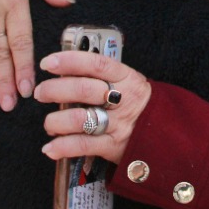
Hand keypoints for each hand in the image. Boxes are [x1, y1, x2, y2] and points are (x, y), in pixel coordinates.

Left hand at [35, 51, 152, 165]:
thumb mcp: (129, 84)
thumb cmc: (140, 105)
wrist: (168, 135)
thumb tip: (66, 69)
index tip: (48, 63)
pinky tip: (50, 148)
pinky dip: (62, 147)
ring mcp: (118, 124)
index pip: (96, 64)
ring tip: (49, 123)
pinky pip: (83, 145)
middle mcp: (122, 99)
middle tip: (40, 92)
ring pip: (79, 118)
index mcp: (126, 78)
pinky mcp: (114, 146)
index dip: (70, 61)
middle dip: (55, 90)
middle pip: (83, 89)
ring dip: (55, 121)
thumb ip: (103, 77)